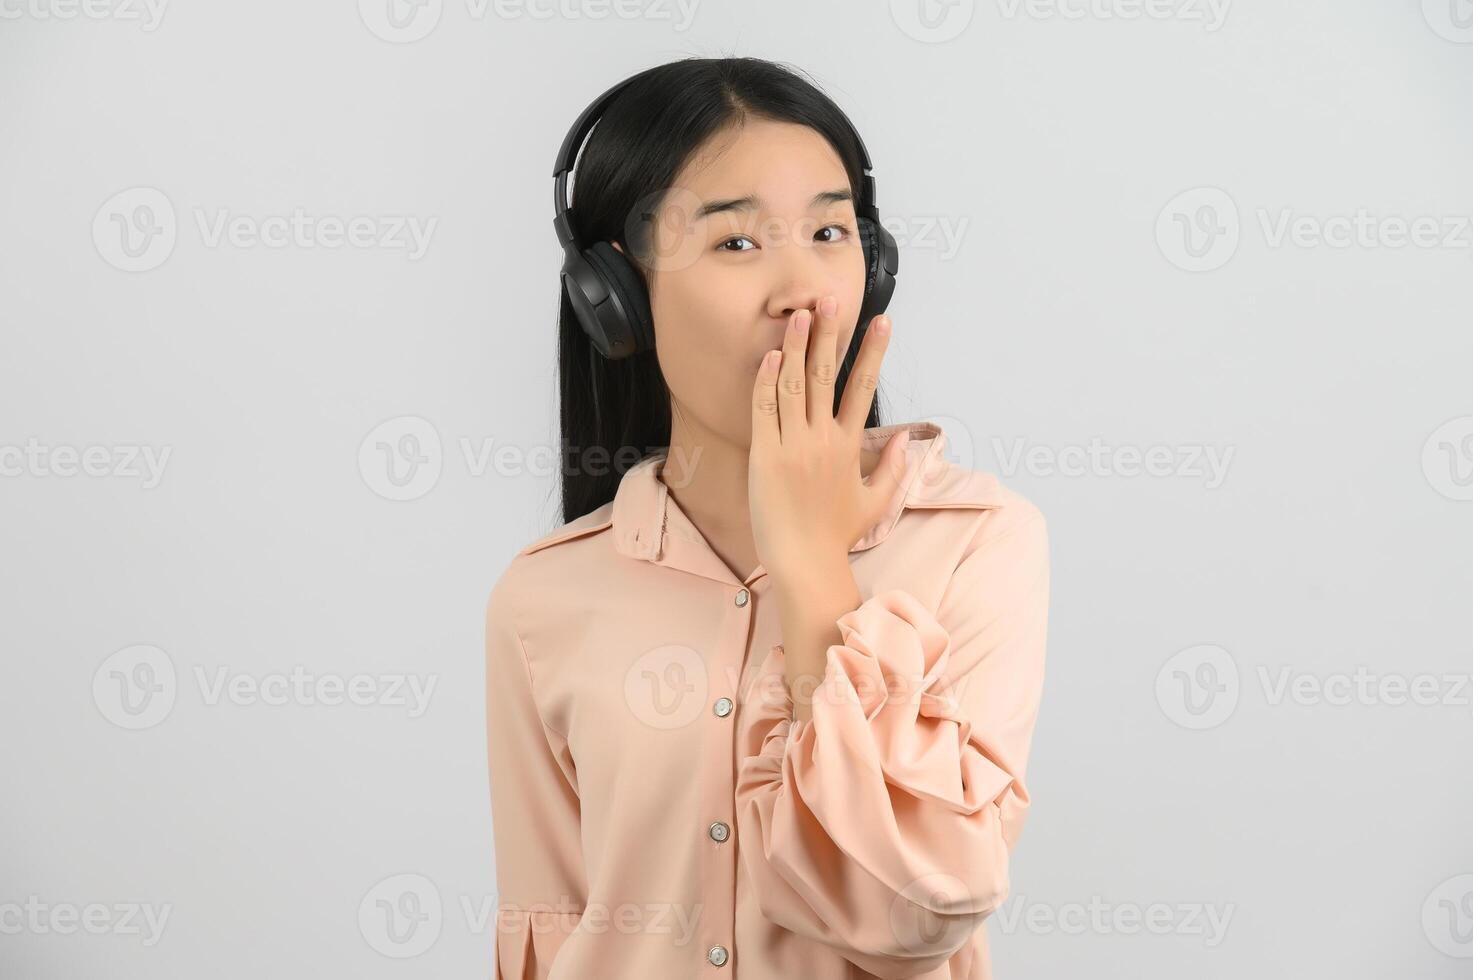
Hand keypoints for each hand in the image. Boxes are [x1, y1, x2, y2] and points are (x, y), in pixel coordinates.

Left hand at [748, 295, 909, 580]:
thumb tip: (906, 438)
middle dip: (830, 334)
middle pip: (827, 375)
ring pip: (794, 385)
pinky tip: (771, 356)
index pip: (864, 387)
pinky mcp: (765, 456)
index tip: (883, 320)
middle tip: (831, 299)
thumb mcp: (875, 502)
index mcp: (849, 446)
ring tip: (798, 314)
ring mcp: (793, 446)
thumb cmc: (836, 536)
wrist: (805, 562)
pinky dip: (767, 381)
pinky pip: (765, 410)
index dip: (873, 351)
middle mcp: (823, 440)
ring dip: (796, 346)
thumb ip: (893, 467)